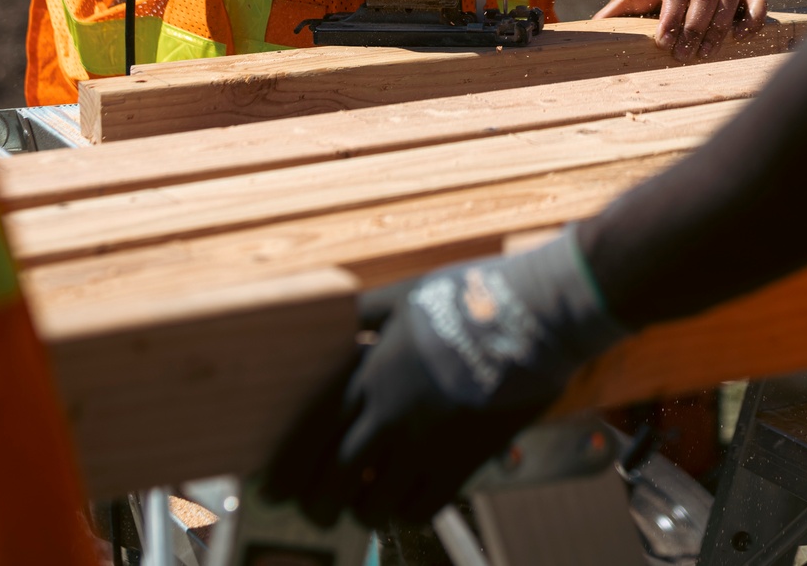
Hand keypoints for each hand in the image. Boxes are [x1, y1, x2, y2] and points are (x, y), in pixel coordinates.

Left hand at [263, 232, 624, 527]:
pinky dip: (406, 513)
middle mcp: (391, 413)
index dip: (286, 467)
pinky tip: (404, 503)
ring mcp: (428, 441)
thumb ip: (365, 312)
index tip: (272, 486)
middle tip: (315, 508)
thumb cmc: (470, 295)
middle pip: (334, 479)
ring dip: (361, 511)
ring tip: (360, 507)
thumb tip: (337, 321)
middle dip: (316, 502)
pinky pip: (423, 507)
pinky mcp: (466, 460)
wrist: (534, 315)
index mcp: (371, 370)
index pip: (311, 433)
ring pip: (375, 503)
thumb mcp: (406, 293)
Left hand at [594, 0, 766, 62]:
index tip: (663, 43)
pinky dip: (753, 19)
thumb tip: (591, 27)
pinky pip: (758, 1)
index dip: (670, 19)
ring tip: (706, 53)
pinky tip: (740, 38)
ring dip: (720, 28)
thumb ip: (617, 10)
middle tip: (683, 56)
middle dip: (694, 28)